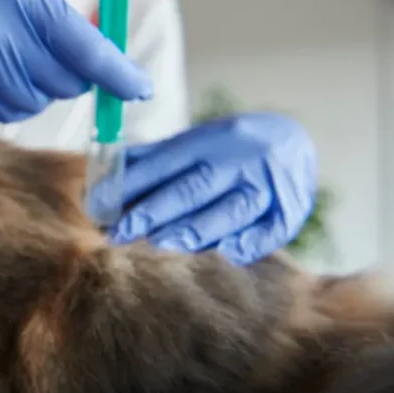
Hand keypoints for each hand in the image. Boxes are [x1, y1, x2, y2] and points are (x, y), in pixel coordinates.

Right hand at [0, 0, 152, 122]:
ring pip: (36, 102)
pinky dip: (20, 99)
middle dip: (79, 76)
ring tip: (33, 58)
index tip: (142, 89)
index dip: (117, 74)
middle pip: (63, 82)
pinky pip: (5, 111)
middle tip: (71, 55)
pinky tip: (9, 70)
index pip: (82, 47)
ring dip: (48, 89)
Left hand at [94, 113, 317, 264]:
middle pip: (193, 188)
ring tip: (162, 245)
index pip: (165, 163)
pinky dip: (250, 243)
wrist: (293, 139)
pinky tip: (227, 253)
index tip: (99, 205)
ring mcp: (267, 184)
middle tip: (120, 233)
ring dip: (195, 231)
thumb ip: (153, 158)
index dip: (131, 185)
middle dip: (153, 213)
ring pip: (230, 210)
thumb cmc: (228, 148)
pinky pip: (271, 229)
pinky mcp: (290, 209)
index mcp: (210, 140)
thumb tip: (103, 171)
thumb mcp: (194, 142)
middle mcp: (239, 159)